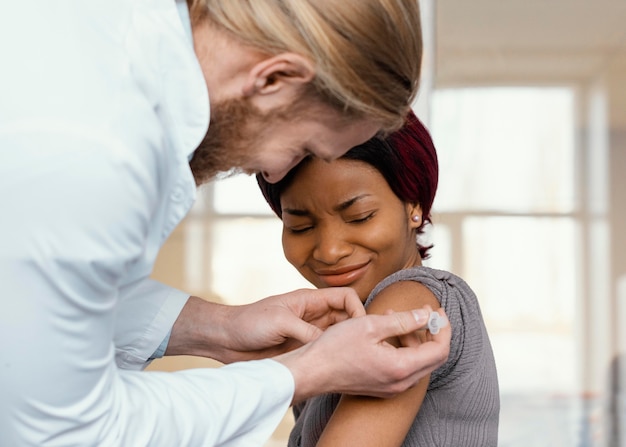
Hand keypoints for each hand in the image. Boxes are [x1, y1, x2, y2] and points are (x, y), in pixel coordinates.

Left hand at [166, 288, 364, 362]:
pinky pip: (324, 354)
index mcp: (310, 301)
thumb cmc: (250, 323)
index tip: (360, 329)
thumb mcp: (281, 322)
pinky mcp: (301, 352)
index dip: (358, 310)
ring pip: (338, 338)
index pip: (345, 297)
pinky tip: (337, 370)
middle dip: (357, 331)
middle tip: (364, 349)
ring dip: (346, 347)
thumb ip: (307, 331)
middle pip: (346, 319)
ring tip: (354, 361)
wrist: (226, 339)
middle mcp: (313, 317)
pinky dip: (333, 359)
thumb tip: (332, 345)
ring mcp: (308, 335)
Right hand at [274, 307, 450, 401]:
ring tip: (395, 314)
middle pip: (432, 357)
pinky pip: (403, 367)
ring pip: (417, 362)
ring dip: (413, 337)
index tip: (437, 310)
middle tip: (423, 310)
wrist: (312, 371)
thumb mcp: (371, 325)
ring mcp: (391, 388)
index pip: (440, 349)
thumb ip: (404, 321)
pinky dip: (402, 348)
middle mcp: (401, 383)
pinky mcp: (381, 387)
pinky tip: (386, 331)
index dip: (443, 327)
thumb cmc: (336, 347)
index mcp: (401, 367)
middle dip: (431, 331)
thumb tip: (426, 314)